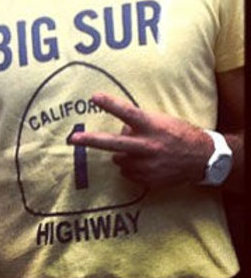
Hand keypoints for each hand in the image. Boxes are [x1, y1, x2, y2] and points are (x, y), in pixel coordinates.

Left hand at [68, 92, 211, 187]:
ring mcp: (149, 165)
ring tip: (138, 150)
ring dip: (122, 154)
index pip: (127, 112)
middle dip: (90, 141)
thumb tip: (120, 129)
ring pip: (119, 159)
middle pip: (113, 143)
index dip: (110, 104)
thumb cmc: (179, 134)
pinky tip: (145, 163)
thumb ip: (138, 123)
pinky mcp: (150, 180)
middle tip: (72, 139)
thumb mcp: (160, 120)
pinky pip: (128, 173)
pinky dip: (131, 168)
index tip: (94, 97)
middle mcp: (148, 146)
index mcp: (152, 126)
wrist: (204, 159)